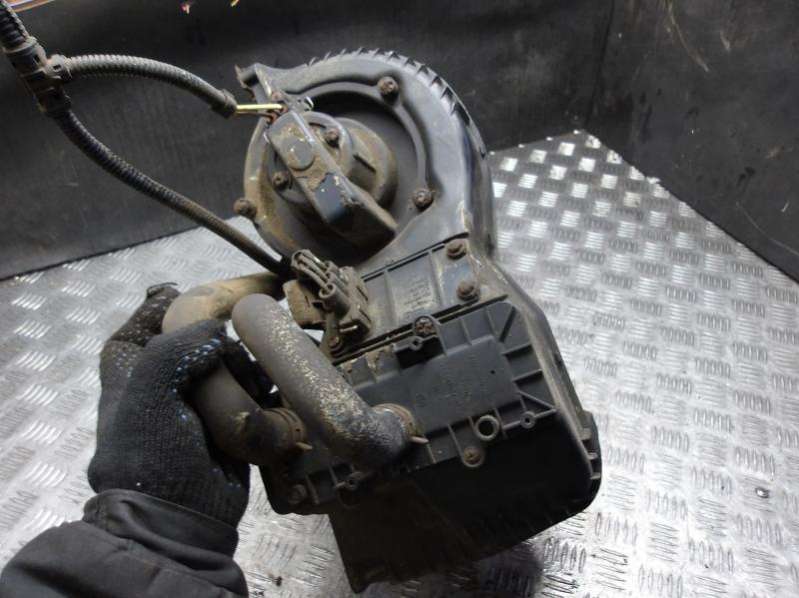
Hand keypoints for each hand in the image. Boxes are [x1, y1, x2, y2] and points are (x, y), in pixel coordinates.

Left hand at [88, 284, 249, 526]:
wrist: (182, 518)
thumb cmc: (152, 455)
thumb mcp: (147, 394)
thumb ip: (174, 349)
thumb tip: (217, 332)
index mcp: (130, 370)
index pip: (144, 322)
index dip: (165, 305)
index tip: (194, 295)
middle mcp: (165, 380)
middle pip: (197, 336)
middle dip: (219, 337)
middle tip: (237, 339)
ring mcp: (200, 400)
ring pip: (230, 360)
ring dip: (245, 365)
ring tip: (248, 385)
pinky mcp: (231, 418)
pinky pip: (251, 387)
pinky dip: (261, 385)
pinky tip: (266, 391)